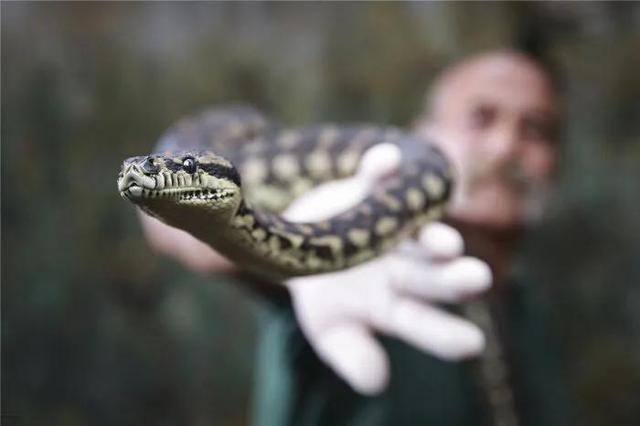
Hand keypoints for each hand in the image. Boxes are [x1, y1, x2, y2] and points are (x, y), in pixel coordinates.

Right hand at [284, 144, 491, 394]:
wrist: (296, 246)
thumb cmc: (321, 292)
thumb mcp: (327, 328)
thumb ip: (351, 353)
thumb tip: (376, 383)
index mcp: (395, 303)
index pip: (426, 322)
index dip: (447, 334)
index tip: (471, 344)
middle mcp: (403, 264)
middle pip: (434, 275)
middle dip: (453, 279)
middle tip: (478, 280)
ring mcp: (389, 228)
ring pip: (417, 231)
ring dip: (431, 235)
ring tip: (444, 244)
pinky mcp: (367, 191)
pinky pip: (376, 178)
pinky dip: (380, 169)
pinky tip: (385, 162)